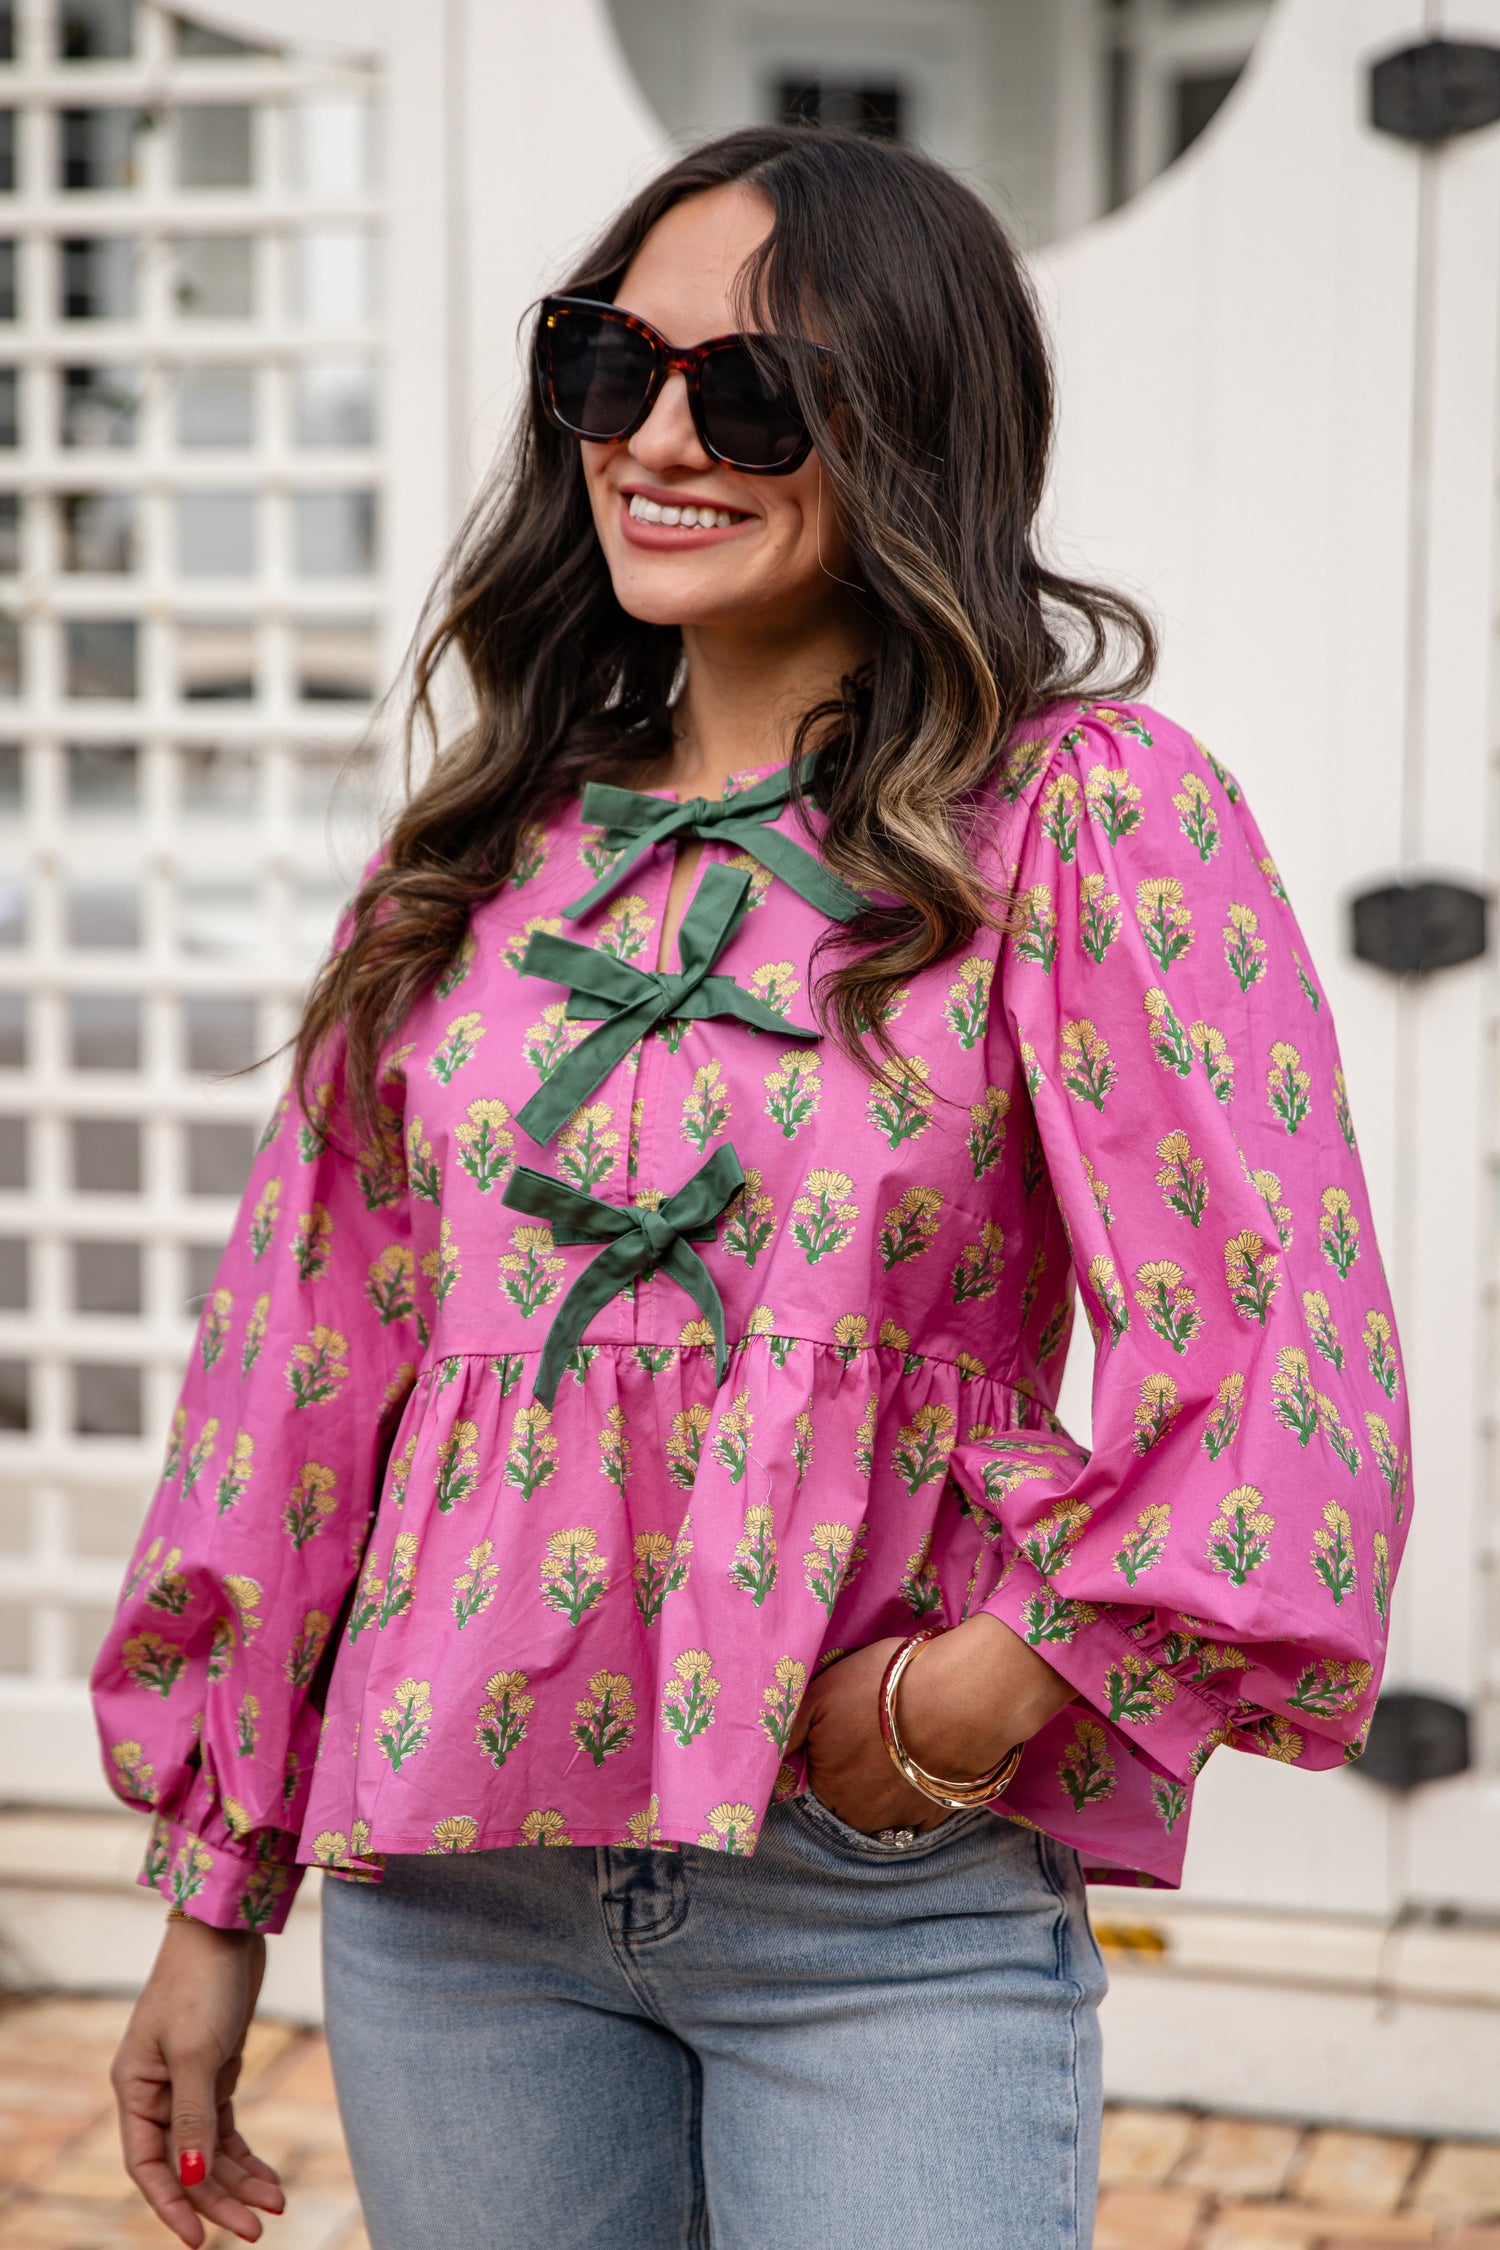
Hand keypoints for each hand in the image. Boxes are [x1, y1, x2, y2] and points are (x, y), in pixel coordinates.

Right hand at [110, 1916, 284, 2246]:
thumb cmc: (201, 1982)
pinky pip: (227, 2129)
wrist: (226, 1926)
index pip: (148, 2165)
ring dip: (240, 2181)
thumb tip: (190, 2177)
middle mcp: (155, 2092)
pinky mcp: (216, 2071)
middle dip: (218, 2199)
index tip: (197, 2242)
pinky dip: (247, 2155)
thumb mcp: (196, 2052)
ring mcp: (186, 2083)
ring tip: (275, 2207)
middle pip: (185, 2163)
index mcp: (134, 2088)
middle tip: (256, 2230)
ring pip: (210, 2150)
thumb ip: (193, 2116)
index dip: (171, 2205)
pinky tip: (270, 2179)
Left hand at [787, 1615, 1074, 1835]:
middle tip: (870, 1730)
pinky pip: (918, 1806)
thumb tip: (764, 1759)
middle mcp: (863, 1818)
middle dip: (852, 1770)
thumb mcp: (819, 1696)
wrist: (965, 1696)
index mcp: (828, 1791)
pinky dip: (917, 1785)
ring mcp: (905, 1819)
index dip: (823, 1751)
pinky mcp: (941, 1813)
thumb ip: (788, 1731)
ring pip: (881, 1806)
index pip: (812, 1780)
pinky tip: (924, 1752)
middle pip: (845, 1799)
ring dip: (884, 1782)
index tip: (839, 1728)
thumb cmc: (885, 1689)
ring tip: (897, 1740)